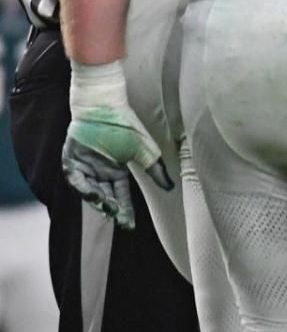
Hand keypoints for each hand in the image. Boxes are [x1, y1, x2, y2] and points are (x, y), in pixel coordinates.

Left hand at [64, 61, 171, 229]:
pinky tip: (94, 194)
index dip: (125, 211)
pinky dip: (83, 187)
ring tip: (108, 208)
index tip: (130, 226)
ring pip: (90, 191)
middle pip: (105, 197)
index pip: (121, 196)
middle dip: (112, 211)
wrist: (105, 105)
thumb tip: (170, 188)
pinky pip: (75, 179)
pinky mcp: (71, 160)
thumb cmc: (127, 125)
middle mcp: (100, 172)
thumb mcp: (146, 151)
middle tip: (119, 222)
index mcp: (116, 171)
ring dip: (98, 201)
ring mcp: (85, 166)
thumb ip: (156, 170)